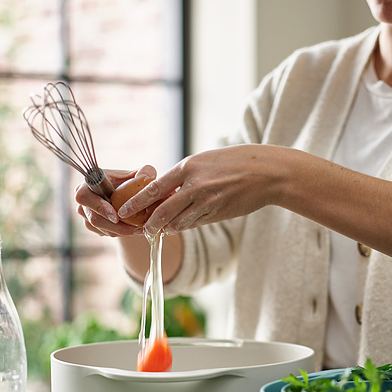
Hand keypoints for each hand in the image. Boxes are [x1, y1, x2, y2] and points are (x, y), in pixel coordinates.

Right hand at [74, 165, 156, 237]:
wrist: (126, 197)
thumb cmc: (129, 182)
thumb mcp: (138, 175)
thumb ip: (144, 172)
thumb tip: (144, 175)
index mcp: (88, 183)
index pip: (84, 196)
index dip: (99, 207)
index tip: (116, 217)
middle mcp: (83, 198)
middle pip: (93, 218)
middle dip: (113, 226)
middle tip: (133, 229)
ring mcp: (85, 213)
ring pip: (100, 228)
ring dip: (120, 232)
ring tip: (139, 230)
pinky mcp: (91, 225)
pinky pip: (104, 233)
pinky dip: (119, 234)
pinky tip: (133, 230)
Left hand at [115, 145, 278, 234]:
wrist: (267, 173)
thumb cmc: (236, 162)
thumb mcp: (206, 161)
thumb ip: (185, 176)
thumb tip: (166, 191)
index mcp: (188, 167)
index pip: (154, 188)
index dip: (136, 202)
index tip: (124, 210)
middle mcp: (195, 186)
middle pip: (162, 212)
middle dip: (149, 224)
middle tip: (142, 230)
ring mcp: (207, 202)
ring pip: (178, 222)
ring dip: (167, 228)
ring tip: (159, 230)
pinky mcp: (218, 214)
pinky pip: (195, 224)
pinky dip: (185, 226)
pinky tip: (181, 225)